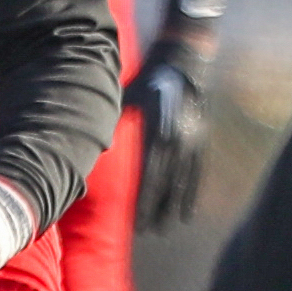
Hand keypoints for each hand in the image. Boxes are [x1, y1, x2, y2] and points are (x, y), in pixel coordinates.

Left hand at [123, 23, 214, 226]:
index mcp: (157, 130)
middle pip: (167, 182)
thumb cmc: (147, 77)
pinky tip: (185, 213)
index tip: (136, 218)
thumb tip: (90, 144)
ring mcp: (192, 139)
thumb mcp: (128, 97)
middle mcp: (177, 138)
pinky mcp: (201, 138)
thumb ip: (114, 121)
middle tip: (146, 231)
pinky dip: (190, 193)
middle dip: (156, 208)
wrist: (184, 59)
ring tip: (164, 228)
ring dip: (173, 206)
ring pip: (183, 181)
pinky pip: (196, 172)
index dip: (144, 197)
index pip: (150, 172)